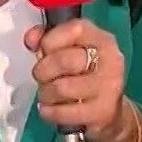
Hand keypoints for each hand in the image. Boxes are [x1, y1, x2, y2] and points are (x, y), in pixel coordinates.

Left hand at [25, 19, 128, 141]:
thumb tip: (31, 39)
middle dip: (43, 70)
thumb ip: (49, 38)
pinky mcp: (102, 112)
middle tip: (41, 77)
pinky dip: (48, 112)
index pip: (75, 29)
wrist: (110, 112)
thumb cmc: (85, 75)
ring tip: (47, 94)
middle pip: (64, 60)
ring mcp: (108, 87)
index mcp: (103, 40)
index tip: (44, 51)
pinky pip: (62, 112)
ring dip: (45, 93)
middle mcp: (111, 60)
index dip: (50, 40)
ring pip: (61, 88)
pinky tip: (48, 109)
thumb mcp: (71, 51)